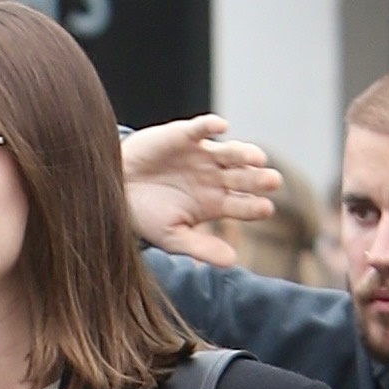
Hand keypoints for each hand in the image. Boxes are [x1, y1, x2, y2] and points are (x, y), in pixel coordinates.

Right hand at [123, 115, 280, 266]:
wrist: (116, 192)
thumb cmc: (146, 217)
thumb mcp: (173, 237)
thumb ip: (202, 247)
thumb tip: (232, 262)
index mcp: (215, 204)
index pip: (242, 205)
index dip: (254, 207)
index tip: (266, 209)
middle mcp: (214, 178)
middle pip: (243, 178)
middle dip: (258, 179)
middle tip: (273, 181)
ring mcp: (201, 155)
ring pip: (229, 153)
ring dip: (244, 154)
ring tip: (257, 158)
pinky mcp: (183, 136)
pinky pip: (201, 128)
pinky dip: (211, 126)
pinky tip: (222, 128)